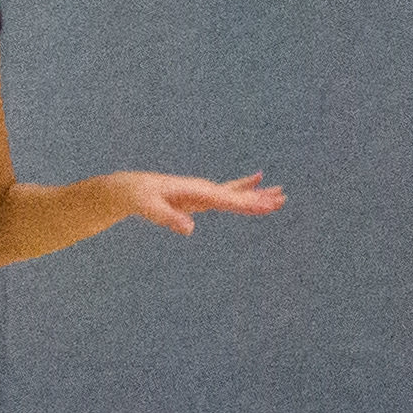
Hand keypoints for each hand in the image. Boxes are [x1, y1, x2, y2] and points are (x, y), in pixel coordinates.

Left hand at [119, 170, 285, 231]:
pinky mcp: (200, 197)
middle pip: (236, 195)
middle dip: (259, 198)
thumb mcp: (149, 209)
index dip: (248, 203)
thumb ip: (168, 218)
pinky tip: (255, 181)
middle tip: (283, 199)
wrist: (129, 188)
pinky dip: (243, 190)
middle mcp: (203, 189)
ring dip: (257, 194)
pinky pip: (227, 195)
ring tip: (279, 193)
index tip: (268, 205)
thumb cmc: (138, 197)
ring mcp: (203, 192)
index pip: (227, 199)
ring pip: (236, 193)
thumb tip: (190, 230)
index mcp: (196, 191)